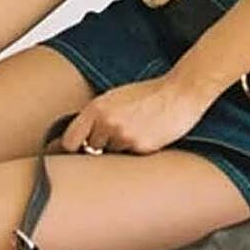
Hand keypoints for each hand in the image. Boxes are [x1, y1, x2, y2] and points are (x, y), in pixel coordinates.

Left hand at [58, 73, 212, 155]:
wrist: (179, 92)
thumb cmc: (149, 93)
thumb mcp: (116, 97)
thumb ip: (97, 115)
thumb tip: (80, 137)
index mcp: (97, 108)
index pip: (69, 141)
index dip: (72, 148)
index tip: (76, 150)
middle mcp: (107, 123)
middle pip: (90, 150)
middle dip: (101, 145)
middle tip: (118, 133)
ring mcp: (123, 137)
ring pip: (111, 154)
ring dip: (120, 147)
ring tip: (136, 130)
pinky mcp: (140, 148)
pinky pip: (130, 158)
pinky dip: (136, 150)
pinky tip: (147, 134)